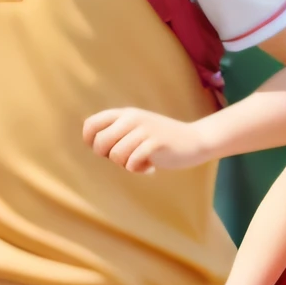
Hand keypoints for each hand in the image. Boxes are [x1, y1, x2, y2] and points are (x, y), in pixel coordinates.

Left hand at [82, 107, 210, 173]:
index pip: (91, 125)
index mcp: (124, 114)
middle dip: (108, 156)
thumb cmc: (160, 140)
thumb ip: (116, 132)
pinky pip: (133, 162)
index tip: (106, 151)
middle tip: (124, 158)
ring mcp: (144, 129)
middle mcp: (132, 118)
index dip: (91, 142)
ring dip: (126, 165)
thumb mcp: (136, 129)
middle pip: (100, 142)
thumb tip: (94, 146)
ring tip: (139, 162)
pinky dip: (138, 170)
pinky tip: (150, 168)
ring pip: (116, 155)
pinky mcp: (156, 143)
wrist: (194, 140)